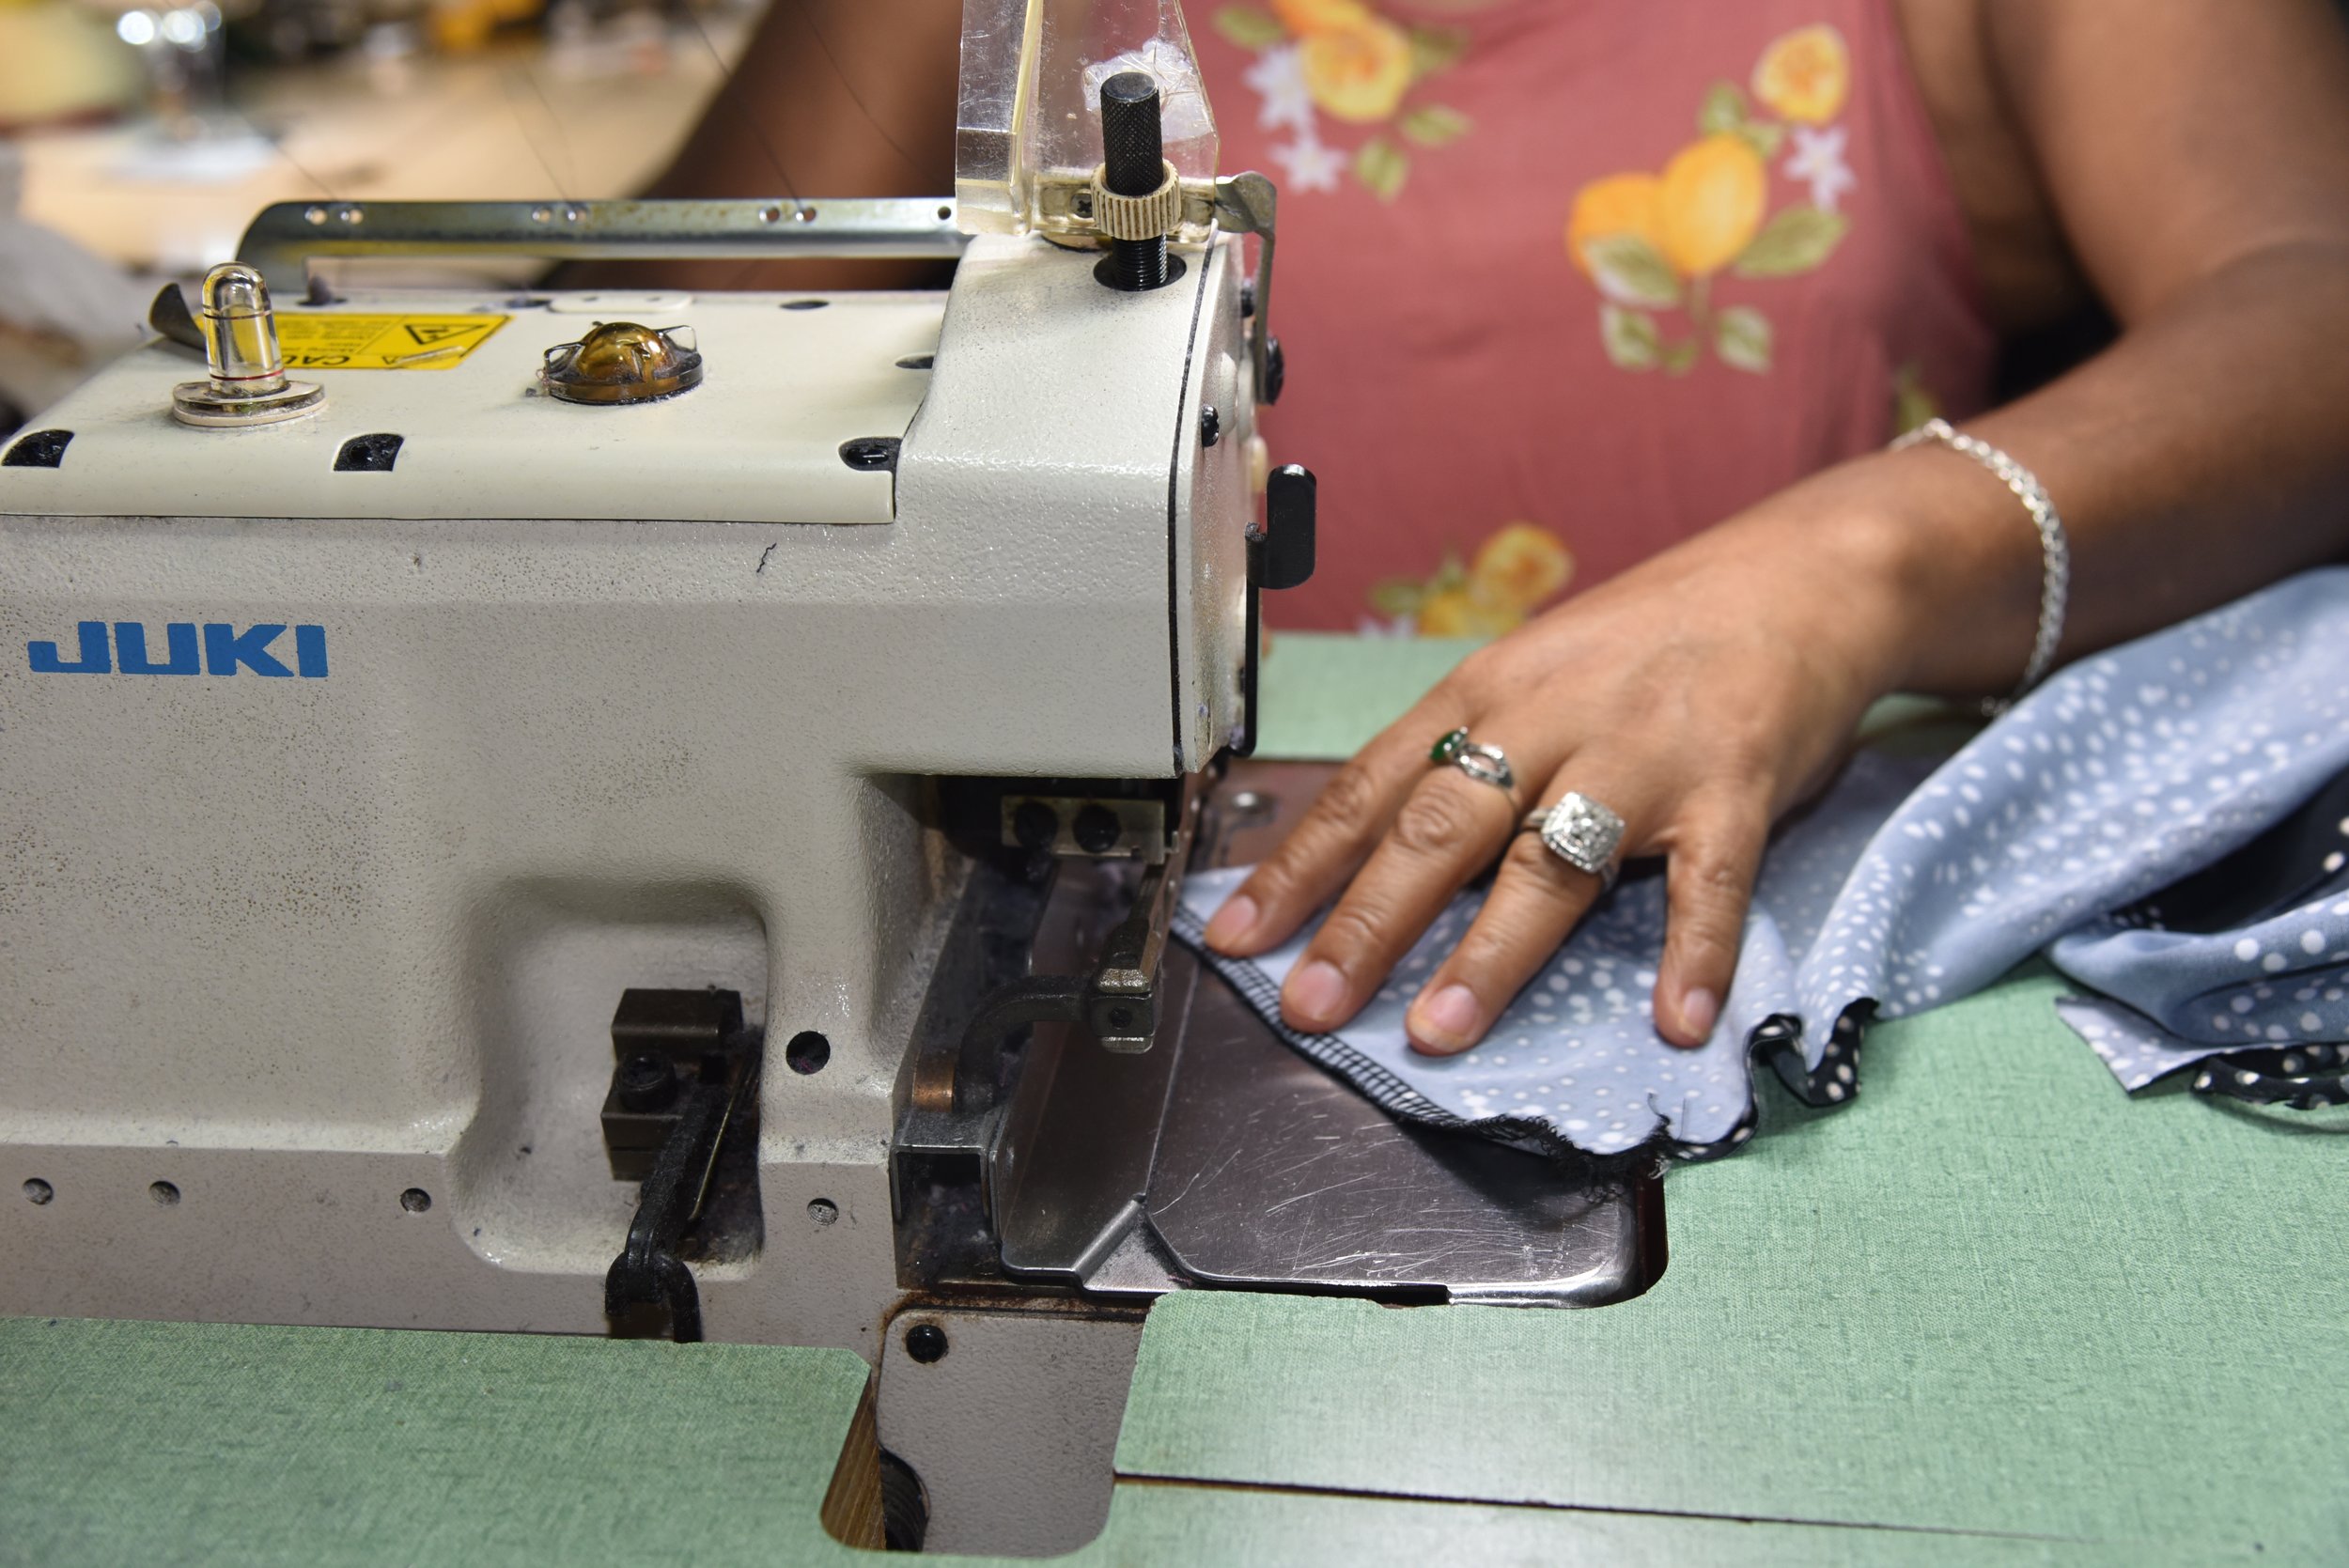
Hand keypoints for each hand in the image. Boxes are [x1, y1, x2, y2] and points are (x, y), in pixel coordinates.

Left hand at [1203, 483, 1931, 1053]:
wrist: (1797, 579)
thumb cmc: (1645, 642)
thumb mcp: (1529, 676)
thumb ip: (1459, 757)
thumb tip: (1361, 854)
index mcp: (1482, 694)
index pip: (1367, 790)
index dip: (1297, 868)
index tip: (1235, 939)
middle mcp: (1549, 723)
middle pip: (1438, 830)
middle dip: (1366, 924)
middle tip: (1310, 1005)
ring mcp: (1643, 758)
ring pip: (1551, 862)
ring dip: (1492, 952)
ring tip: (1440, 1030)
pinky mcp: (1736, 789)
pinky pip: (1710, 881)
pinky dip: (1695, 952)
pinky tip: (1673, 1019)